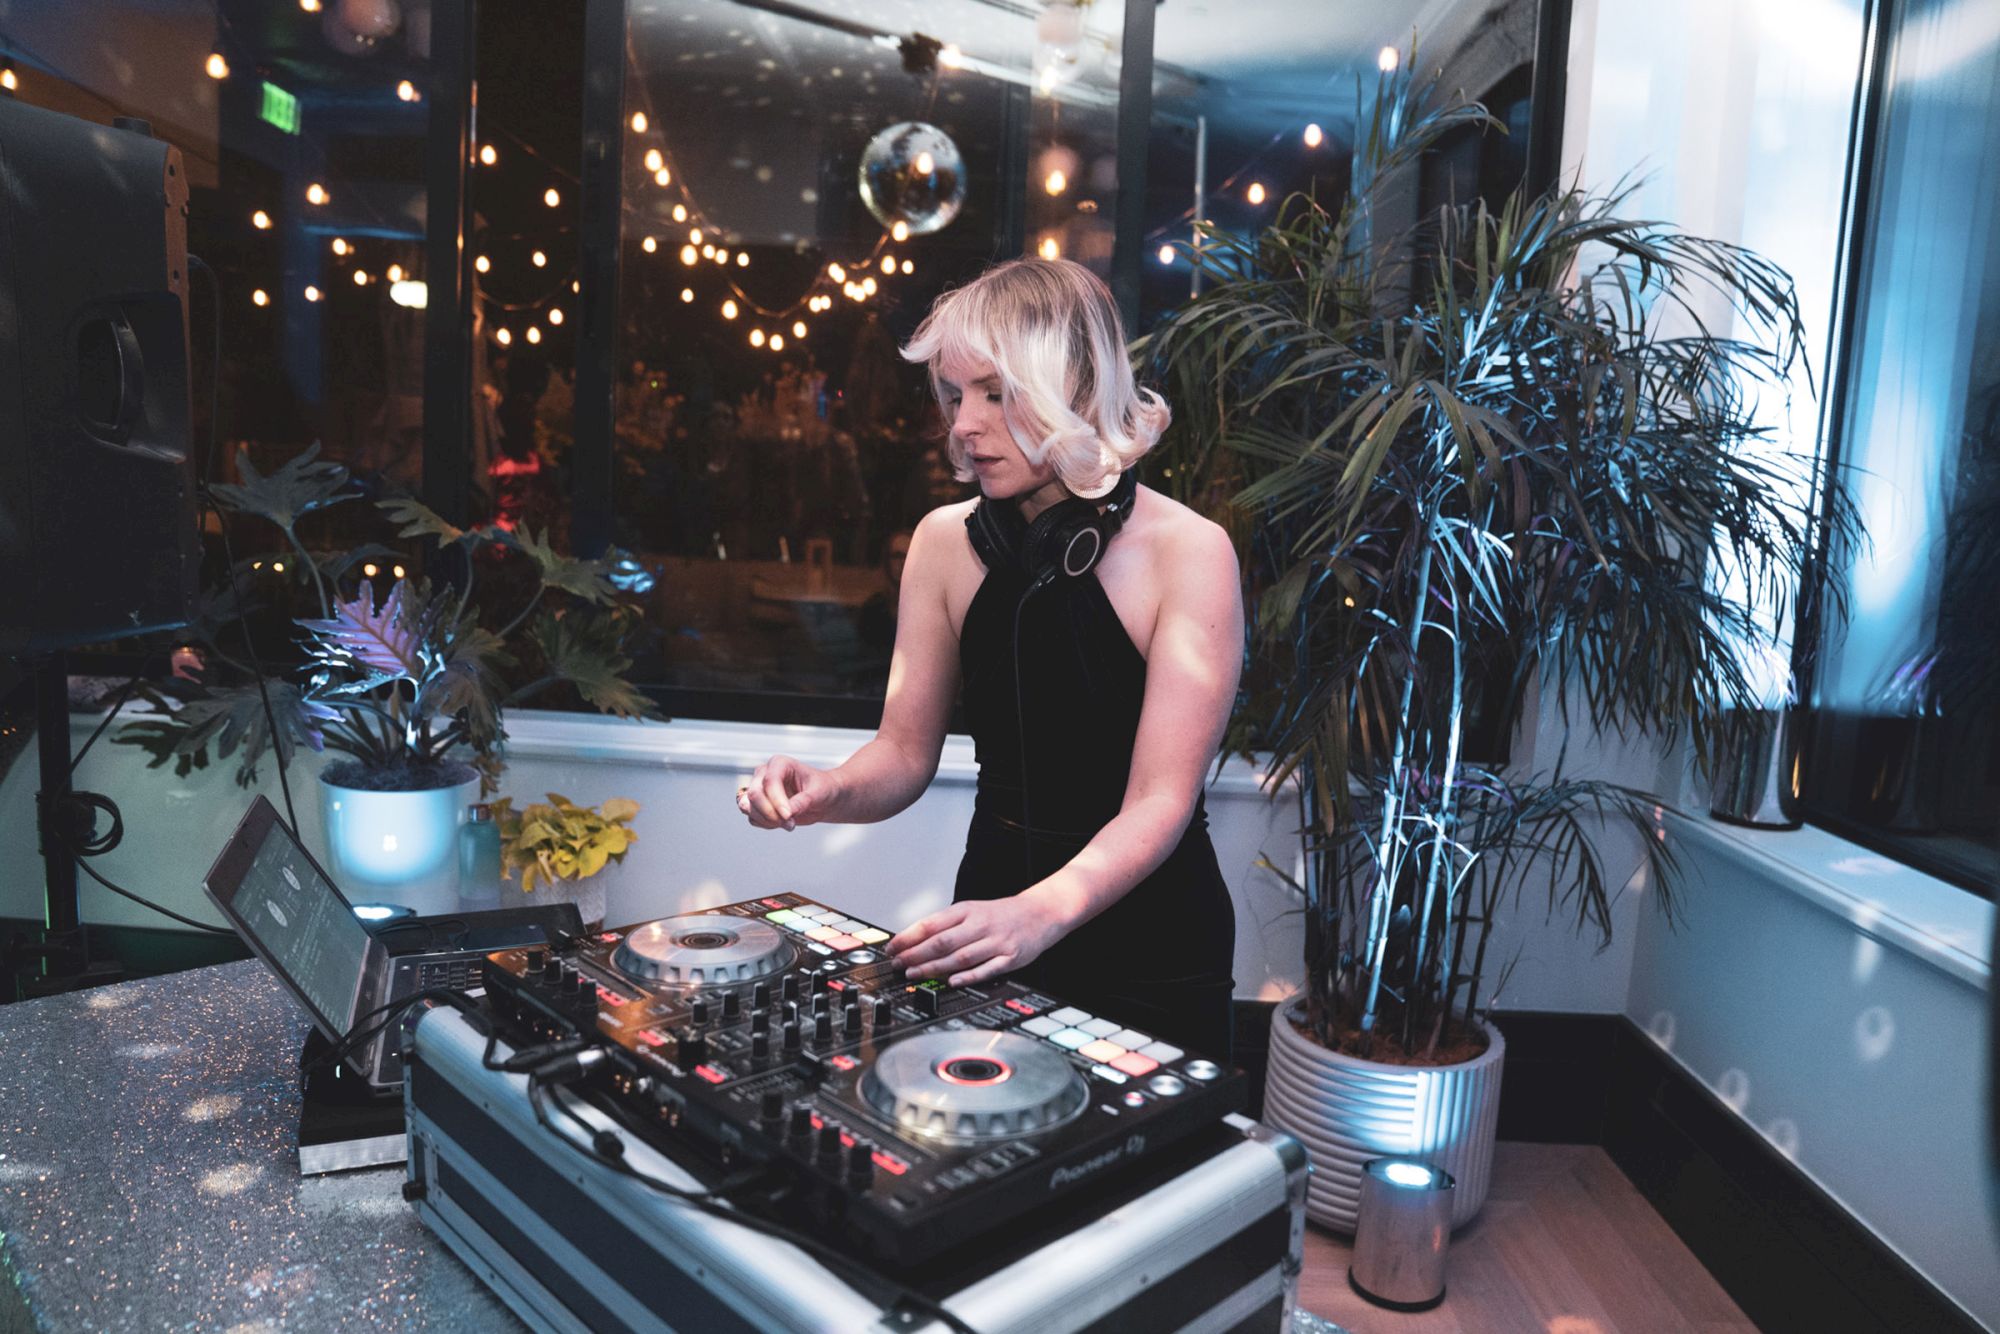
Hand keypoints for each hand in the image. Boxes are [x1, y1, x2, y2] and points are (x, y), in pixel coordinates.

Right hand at [737, 755, 838, 830]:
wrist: (822, 799)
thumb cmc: (822, 789)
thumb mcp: (818, 794)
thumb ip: (802, 802)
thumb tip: (787, 813)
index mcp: (779, 763)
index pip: (769, 781)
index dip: (777, 801)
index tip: (789, 816)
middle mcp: (764, 773)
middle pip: (754, 794)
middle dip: (771, 813)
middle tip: (791, 824)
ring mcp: (758, 788)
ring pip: (748, 807)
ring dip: (767, 820)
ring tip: (789, 824)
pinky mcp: (756, 804)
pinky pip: (752, 818)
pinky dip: (766, 824)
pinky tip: (782, 823)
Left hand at [887, 894, 1067, 987]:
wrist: (1041, 912)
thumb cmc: (1002, 914)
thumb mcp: (973, 910)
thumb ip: (947, 925)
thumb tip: (915, 940)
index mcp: (967, 910)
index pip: (932, 923)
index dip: (909, 937)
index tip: (893, 948)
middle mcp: (980, 924)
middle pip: (942, 941)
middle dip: (916, 954)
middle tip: (898, 965)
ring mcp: (996, 941)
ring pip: (960, 956)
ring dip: (935, 967)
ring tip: (915, 974)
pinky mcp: (1010, 957)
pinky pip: (987, 968)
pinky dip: (968, 976)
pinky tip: (952, 982)